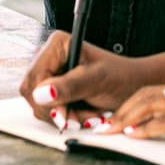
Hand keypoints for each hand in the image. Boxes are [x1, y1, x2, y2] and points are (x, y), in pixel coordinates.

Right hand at [19, 30, 145, 128]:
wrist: (132, 86)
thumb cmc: (119, 77)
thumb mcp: (97, 80)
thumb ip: (69, 86)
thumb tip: (41, 93)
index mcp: (57, 44)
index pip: (35, 77)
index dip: (45, 99)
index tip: (64, 116)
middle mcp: (48, 56)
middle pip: (32, 92)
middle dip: (57, 111)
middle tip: (81, 120)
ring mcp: (49, 73)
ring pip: (38, 104)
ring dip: (64, 117)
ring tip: (89, 116)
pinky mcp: (52, 89)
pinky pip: (47, 110)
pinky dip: (65, 118)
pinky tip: (83, 116)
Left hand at [103, 78, 164, 153]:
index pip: (162, 90)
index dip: (140, 101)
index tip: (125, 112)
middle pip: (149, 93)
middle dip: (125, 107)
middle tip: (107, 122)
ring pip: (151, 104)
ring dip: (127, 117)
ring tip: (111, 129)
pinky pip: (164, 122)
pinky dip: (145, 128)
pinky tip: (133, 136)